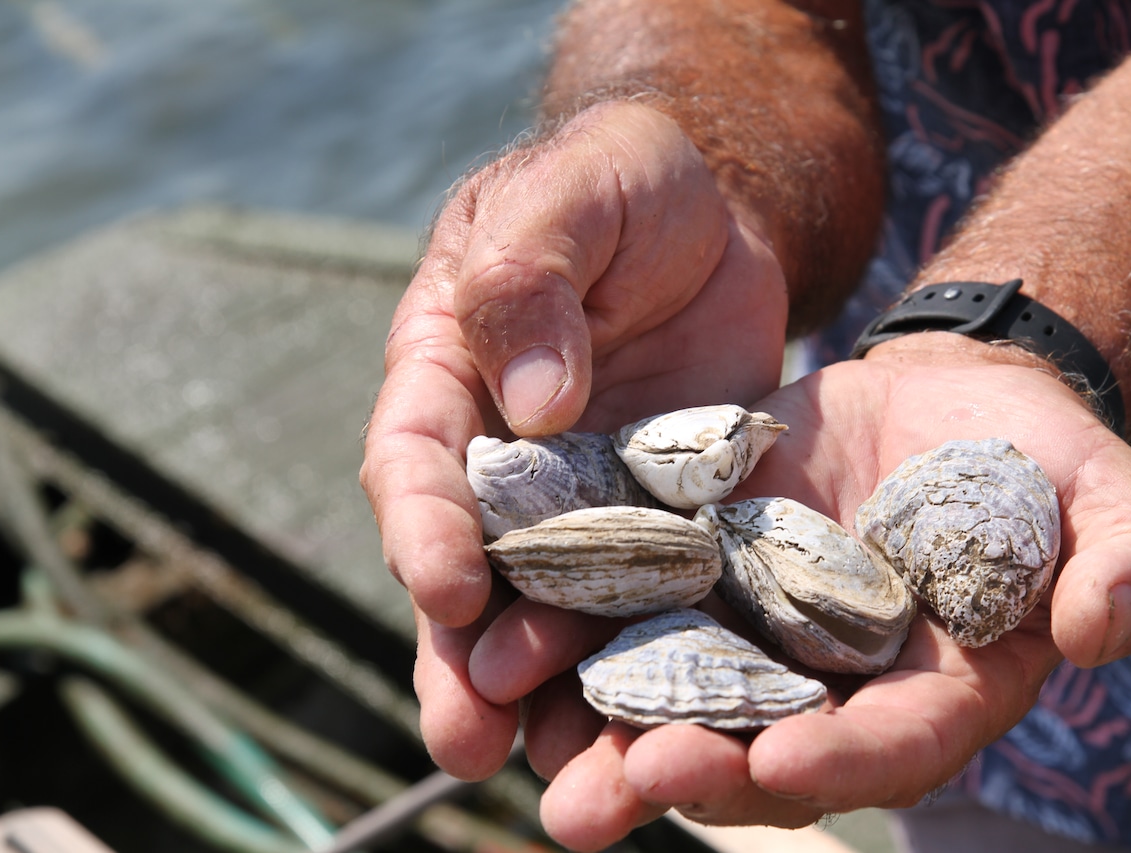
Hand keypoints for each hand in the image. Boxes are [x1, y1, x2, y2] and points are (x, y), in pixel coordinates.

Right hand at [360, 100, 790, 777]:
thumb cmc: (623, 183)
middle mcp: (501, 457)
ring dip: (550, 693)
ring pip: (552, 609)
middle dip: (463, 657)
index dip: (425, 529)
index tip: (452, 589)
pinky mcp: (661, 524)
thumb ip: (532, 276)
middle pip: (470, 568)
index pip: (416, 462)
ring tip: (563, 776)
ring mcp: (582, 500)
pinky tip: (664, 728)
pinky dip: (649, 661)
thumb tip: (533, 400)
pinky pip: (649, 600)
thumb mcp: (575, 194)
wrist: (713, 216)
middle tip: (467, 742)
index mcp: (449, 376)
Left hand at [466, 333, 1130, 849]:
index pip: (895, 742)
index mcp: (938, 686)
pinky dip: (574, 628)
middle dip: (690, 770)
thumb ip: (1130, 564)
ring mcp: (757, 629)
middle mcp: (833, 682)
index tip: (776, 764)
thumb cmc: (1037, 452)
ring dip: (601, 729)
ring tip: (529, 753)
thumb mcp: (1105, 495)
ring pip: (676, 693)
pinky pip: (632, 606)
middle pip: (762, 745)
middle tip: (612, 793)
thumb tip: (1110, 631)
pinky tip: (509, 639)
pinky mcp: (698, 567)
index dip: (843, 762)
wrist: (942, 396)